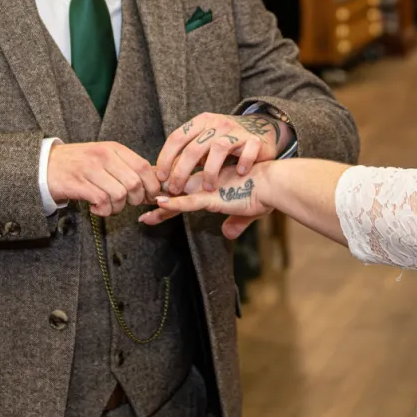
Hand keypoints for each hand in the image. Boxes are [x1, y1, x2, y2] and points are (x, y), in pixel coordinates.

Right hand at [47, 141, 160, 216]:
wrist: (45, 164)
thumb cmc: (80, 163)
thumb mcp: (105, 157)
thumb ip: (128, 167)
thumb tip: (157, 183)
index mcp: (114, 148)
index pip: (144, 166)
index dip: (152, 185)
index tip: (150, 196)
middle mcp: (103, 156)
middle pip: (134, 183)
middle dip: (135, 200)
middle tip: (126, 203)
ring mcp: (90, 168)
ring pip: (119, 195)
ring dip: (117, 208)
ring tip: (109, 206)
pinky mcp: (77, 183)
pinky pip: (102, 201)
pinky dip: (103, 211)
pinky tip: (97, 208)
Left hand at [141, 161, 271, 239]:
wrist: (277, 183)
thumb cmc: (265, 193)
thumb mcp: (247, 210)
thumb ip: (235, 222)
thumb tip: (228, 235)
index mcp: (211, 182)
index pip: (185, 188)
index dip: (169, 195)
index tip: (153, 201)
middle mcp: (207, 181)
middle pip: (176, 188)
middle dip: (157, 196)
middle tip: (139, 207)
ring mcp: (209, 188)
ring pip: (179, 193)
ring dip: (165, 205)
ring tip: (148, 213)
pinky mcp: (215, 196)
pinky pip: (191, 200)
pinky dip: (176, 203)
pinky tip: (162, 203)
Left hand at [156, 112, 288, 194]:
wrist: (262, 131)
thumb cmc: (226, 144)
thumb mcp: (204, 145)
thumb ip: (187, 160)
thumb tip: (164, 180)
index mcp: (201, 122)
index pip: (177, 138)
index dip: (166, 158)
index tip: (160, 177)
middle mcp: (218, 124)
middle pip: (194, 148)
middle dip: (182, 172)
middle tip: (176, 189)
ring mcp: (237, 131)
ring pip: (218, 149)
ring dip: (210, 172)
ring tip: (208, 188)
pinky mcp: (255, 140)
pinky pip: (248, 151)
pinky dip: (243, 162)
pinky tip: (239, 173)